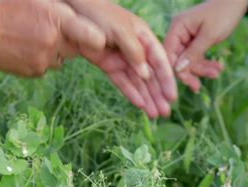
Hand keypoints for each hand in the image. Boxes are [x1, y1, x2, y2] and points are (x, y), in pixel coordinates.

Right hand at [0, 0, 105, 76]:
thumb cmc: (11, 9)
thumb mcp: (40, 0)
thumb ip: (64, 11)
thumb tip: (90, 25)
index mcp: (57, 19)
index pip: (93, 37)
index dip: (95, 40)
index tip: (97, 41)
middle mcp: (53, 41)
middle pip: (76, 48)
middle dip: (69, 42)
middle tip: (51, 32)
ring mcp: (44, 59)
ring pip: (62, 59)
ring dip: (55, 52)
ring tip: (36, 39)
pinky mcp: (35, 72)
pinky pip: (47, 67)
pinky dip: (41, 60)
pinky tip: (27, 49)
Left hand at [65, 0, 176, 115]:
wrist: (74, 11)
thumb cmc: (100, 14)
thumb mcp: (121, 30)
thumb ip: (135, 51)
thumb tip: (146, 74)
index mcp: (144, 37)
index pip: (160, 61)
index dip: (167, 79)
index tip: (173, 97)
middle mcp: (136, 49)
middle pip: (151, 75)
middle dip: (159, 94)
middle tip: (165, 113)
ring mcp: (122, 58)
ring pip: (138, 82)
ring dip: (147, 98)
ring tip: (155, 115)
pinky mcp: (109, 65)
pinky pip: (122, 81)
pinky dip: (131, 93)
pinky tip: (140, 105)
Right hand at [164, 0, 247, 91]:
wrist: (237, 2)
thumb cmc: (223, 14)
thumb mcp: (209, 35)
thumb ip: (194, 53)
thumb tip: (178, 70)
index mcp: (177, 27)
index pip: (168, 52)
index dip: (175, 69)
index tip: (186, 82)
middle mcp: (179, 33)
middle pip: (178, 59)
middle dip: (192, 71)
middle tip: (200, 86)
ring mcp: (187, 37)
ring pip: (189, 60)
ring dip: (202, 69)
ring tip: (218, 72)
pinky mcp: (195, 41)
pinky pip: (196, 56)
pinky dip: (206, 63)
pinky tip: (218, 68)